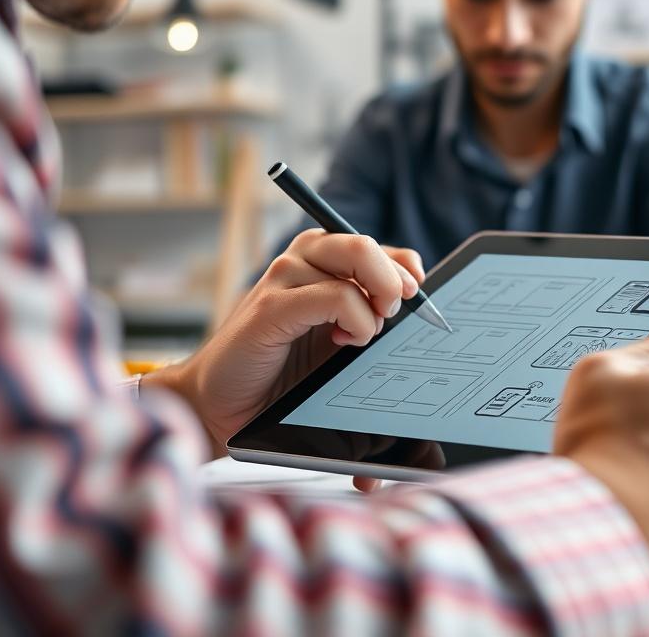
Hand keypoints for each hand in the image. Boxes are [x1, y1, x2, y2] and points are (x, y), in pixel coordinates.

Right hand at [144, 230, 424, 456]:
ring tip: (362, 336)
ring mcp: (283, 277)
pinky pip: (335, 296)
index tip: (415, 302)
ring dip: (376, 302)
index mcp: (322, 262)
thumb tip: (423, 306)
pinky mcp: (270, 307)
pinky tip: (343, 343)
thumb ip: (372, 314)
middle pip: (367, 244)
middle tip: (391, 317)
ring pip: (357, 257)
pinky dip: (355, 320)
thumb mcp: (341, 338)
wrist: (225, 404)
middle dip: (395, 282)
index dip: (407, 271)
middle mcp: (303, 258)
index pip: (382, 249)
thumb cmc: (286, 372)